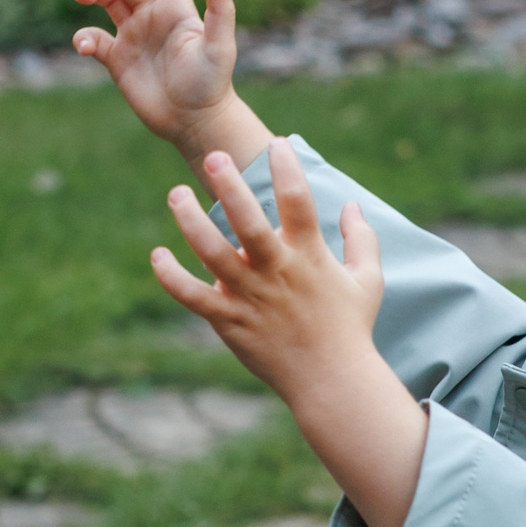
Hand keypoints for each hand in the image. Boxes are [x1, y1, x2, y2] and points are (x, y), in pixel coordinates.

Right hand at [73, 0, 267, 164]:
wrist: (194, 121)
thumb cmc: (212, 83)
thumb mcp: (219, 46)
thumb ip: (220, 12)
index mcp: (177, 7)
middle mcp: (153, 16)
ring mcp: (134, 36)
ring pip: (107, 1)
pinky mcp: (118, 59)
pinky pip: (95, 40)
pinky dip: (85, 38)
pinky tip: (85, 47)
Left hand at [152, 141, 428, 526]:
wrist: (332, 382)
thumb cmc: (350, 328)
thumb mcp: (368, 280)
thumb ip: (360, 239)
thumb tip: (352, 204)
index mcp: (309, 255)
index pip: (299, 202)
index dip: (289, 169)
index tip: (277, 144)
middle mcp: (277, 271)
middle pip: (249, 222)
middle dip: (230, 186)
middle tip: (213, 156)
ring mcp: (250, 296)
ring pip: (213, 253)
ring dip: (191, 222)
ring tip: (176, 193)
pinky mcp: (229, 321)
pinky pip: (194, 297)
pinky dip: (172, 277)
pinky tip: (157, 255)